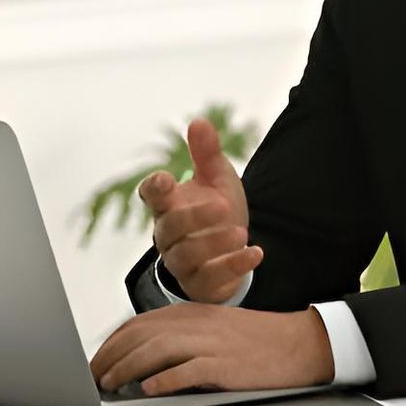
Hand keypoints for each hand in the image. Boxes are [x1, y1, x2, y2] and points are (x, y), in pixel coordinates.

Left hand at [89, 306, 333, 395]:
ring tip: (111, 383)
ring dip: (128, 367)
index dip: (111, 343)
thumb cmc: (255, 341)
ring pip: (157, 350)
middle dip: (110, 356)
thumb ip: (179, 337)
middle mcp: (196, 324)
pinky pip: (188, 370)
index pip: (138, 324)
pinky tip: (149, 389)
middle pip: (140, 335)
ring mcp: (210, 343)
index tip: (97, 361)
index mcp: (190, 313)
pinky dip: (164, 379)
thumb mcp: (212, 328)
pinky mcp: (225, 365)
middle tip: (94, 377)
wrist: (297, 343)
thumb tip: (143, 359)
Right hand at [140, 118, 259, 301]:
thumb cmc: (217, 209)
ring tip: (241, 232)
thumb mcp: (217, 179)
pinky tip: (255, 253)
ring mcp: (181, 261)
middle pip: (169, 227)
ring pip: (186, 255)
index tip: (166, 179)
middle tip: (223, 206)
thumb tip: (199, 121)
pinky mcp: (199, 283)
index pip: (150, 195)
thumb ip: (207, 154)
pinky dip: (233, 266)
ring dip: (214, 244)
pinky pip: (209, 278)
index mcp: (169, 204)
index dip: (154, 188)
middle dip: (194, 217)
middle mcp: (169, 234)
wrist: (234, 248)